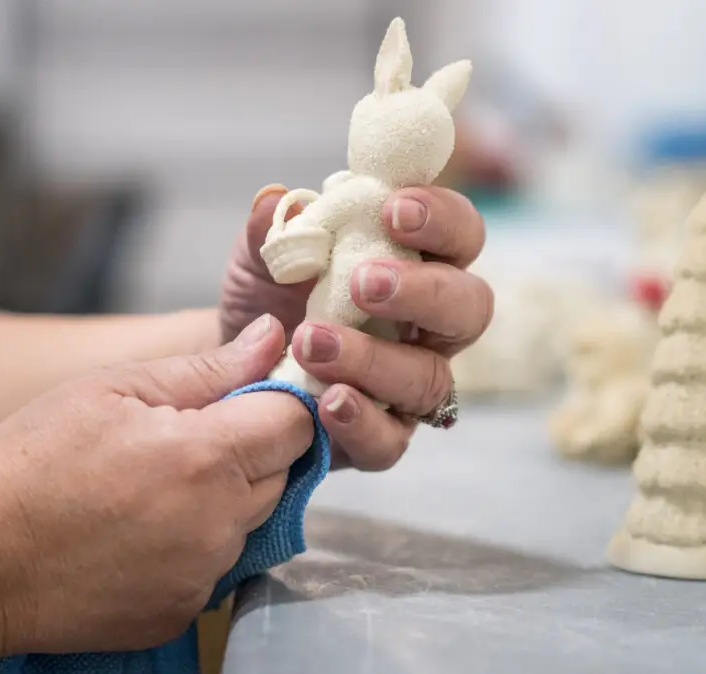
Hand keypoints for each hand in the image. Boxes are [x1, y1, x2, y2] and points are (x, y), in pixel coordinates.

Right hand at [0, 314, 312, 659]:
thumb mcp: (115, 389)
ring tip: (155, 486)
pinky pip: (218, 565)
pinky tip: (143, 529)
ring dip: (225, 498)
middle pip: (281, 472)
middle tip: (186, 439)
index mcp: (205, 457)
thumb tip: (274, 336)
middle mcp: (217, 524)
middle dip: (251, 449)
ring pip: (252, 520)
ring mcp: (202, 575)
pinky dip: (197, 543)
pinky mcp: (183, 611)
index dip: (280, 402)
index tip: (247, 399)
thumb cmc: (31, 461)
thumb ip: (208, 367)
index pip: (296, 422)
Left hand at [221, 183, 492, 470]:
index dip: (441, 218)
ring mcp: (409, 384)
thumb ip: (272, 230)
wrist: (235, 367)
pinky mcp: (381, 436)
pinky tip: (326, 400)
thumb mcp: (261, 257)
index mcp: (417, 264)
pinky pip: (391, 439)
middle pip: (470, 306)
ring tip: (311, 342)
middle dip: (424, 292)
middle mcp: (429, 326)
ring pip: (430, 378)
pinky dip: (361, 421)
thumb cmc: (270, 299)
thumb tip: (272, 202)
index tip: (393, 210)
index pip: (459, 234)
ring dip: (374, 359)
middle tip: (364, 283)